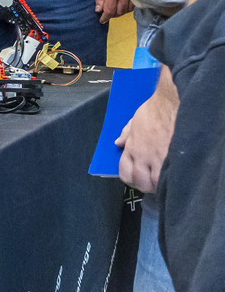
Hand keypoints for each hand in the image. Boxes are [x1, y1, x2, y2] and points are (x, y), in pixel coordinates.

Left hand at [93, 0, 131, 23]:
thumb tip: (98, 10)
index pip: (109, 11)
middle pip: (119, 12)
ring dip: (120, 12)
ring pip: (127, 9)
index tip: (102, 20)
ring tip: (114, 10)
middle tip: (107, 14)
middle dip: (112, 15)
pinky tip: (123, 5)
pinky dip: (128, 7)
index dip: (105, 18)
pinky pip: (134, 4)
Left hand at [116, 66, 177, 191]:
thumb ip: (126, 133)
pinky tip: (171, 181)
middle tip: (148, 185)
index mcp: (132, 147)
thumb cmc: (155, 110)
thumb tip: (118, 143)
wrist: (172, 104)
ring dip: (155, 187)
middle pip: (138, 180)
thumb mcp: (135, 120)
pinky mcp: (173, 159)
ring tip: (160, 185)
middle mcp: (143, 156)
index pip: (124, 170)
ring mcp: (158, 159)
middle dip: (142, 186)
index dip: (129, 178)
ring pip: (153, 183)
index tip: (135, 179)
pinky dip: (168, 182)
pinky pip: (169, 177)